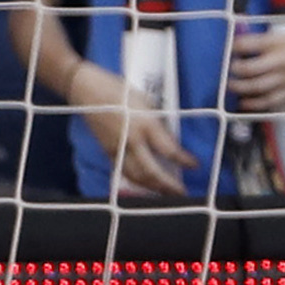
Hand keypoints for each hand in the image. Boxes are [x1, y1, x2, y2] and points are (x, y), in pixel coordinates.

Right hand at [71, 60, 197, 198]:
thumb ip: (158, 122)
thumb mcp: (147, 101)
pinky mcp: (107, 152)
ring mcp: (117, 149)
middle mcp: (132, 140)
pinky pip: (125, 172)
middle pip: (152, 171)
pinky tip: (146, 184)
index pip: (169, 150)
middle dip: (168, 185)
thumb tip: (170, 137)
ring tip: (166, 193)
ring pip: (136, 177)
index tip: (196, 166)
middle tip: (182, 192)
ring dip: (153, 187)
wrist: (88, 92)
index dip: (184, 160)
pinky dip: (137, 181)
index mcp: (146, 124)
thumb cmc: (120, 91)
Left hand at [229, 19, 284, 113]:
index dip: (234, 47)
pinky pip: (267, 101)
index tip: (232, 49)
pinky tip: (245, 101)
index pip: (246, 44)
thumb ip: (266, 41)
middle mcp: (279, 61)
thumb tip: (243, 46)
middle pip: (247, 68)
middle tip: (231, 68)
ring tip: (232, 84)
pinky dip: (253, 103)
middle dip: (234, 69)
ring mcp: (284, 79)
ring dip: (238, 87)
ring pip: (254, 87)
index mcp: (278, 42)